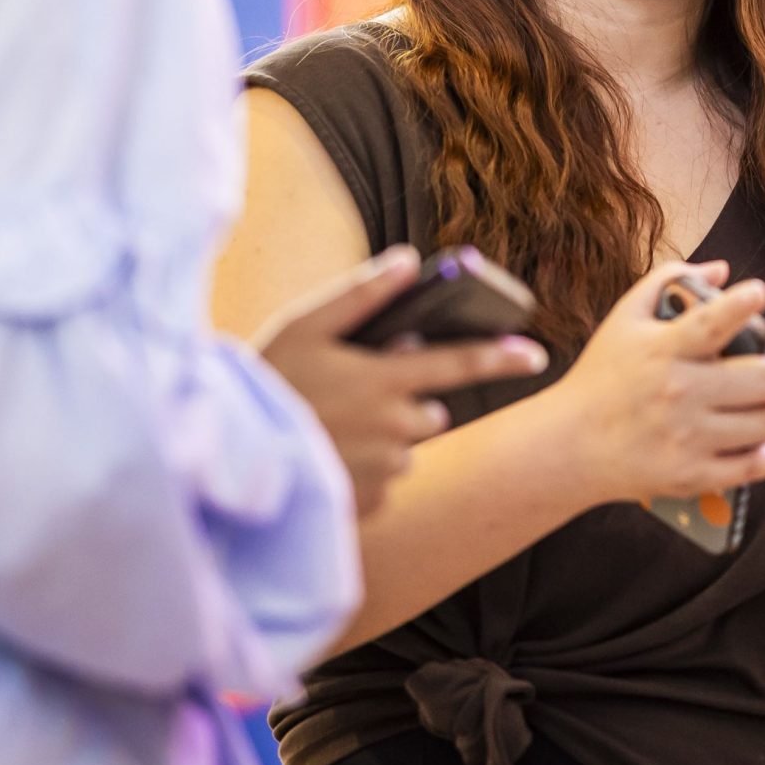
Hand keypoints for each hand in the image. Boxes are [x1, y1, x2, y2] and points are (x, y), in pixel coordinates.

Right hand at [253, 245, 547, 513]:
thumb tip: (408, 261)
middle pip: (429, 414)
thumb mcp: (304, 325)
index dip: (502, 357)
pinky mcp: (367, 503)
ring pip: (403, 449)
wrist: (226, 455)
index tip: (538, 355)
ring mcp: (382, 471)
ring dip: (381, 438)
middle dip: (406, 403)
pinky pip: (380, 482)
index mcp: (384, 380)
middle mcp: (393, 429)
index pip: (460, 364)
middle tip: (354, 396)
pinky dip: (362, 470)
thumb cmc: (264, 381)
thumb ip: (361, 293)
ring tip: (329, 428)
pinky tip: (326, 457)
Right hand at [544, 258, 764, 504]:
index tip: (759, 293)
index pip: (713, 322)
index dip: (743, 304)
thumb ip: (668, 281)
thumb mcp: (625, 318)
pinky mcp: (691, 475)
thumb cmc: (601, 375)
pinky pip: (755, 465)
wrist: (568, 445)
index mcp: (664, 350)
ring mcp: (686, 438)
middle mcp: (678, 393)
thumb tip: (723, 268)